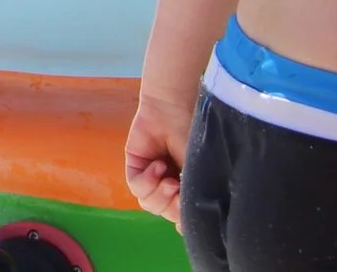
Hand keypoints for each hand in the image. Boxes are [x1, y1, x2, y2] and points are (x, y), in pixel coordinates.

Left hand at [124, 93, 189, 223]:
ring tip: (168, 179)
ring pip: (150, 203)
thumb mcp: (201, 170)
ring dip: (159, 194)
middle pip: (166, 212)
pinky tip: (157, 165)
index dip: (184, 219)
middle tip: (177, 188)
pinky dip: (147, 179)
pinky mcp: (135, 166)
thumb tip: (186, 229)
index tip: (189, 212)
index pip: (183, 216)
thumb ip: (196, 197)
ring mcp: (153, 176)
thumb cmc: (194, 135)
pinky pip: (137, 186)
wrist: (174, 107)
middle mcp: (171, 184)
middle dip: (172, 205)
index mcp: (189, 187)